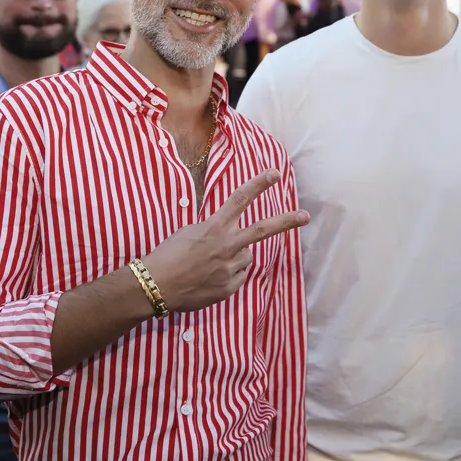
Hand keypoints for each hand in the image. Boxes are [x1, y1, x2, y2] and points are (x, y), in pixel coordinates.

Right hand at [144, 170, 308, 312]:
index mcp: (214, 226)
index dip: (259, 184)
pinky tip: (209, 279)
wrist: (155, 285)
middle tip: (305, 216)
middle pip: (263, 229)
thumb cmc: (167, 256)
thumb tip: (230, 236)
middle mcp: (227, 244)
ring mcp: (230, 267)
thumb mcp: (189, 232)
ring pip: (246, 257)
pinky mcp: (229, 287)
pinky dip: (229, 276)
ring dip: (235, 257)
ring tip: (210, 265)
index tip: (275, 174)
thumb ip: (214, 231)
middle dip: (286, 221)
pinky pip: (238, 277)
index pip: (240, 199)